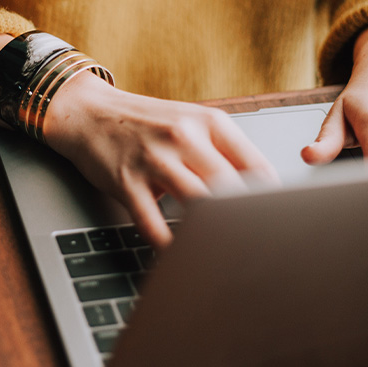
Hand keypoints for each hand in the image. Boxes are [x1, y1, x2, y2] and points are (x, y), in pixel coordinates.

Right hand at [43, 72, 278, 248]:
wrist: (91, 113)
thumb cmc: (147, 122)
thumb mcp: (190, 122)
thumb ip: (223, 150)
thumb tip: (260, 189)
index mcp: (209, 122)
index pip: (255, 165)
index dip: (270, 199)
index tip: (275, 221)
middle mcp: (184, 137)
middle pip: (230, 188)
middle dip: (245, 220)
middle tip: (254, 244)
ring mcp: (154, 159)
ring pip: (197, 204)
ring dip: (210, 233)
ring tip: (222, 253)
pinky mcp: (126, 181)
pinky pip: (153, 223)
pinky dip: (167, 244)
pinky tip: (177, 253)